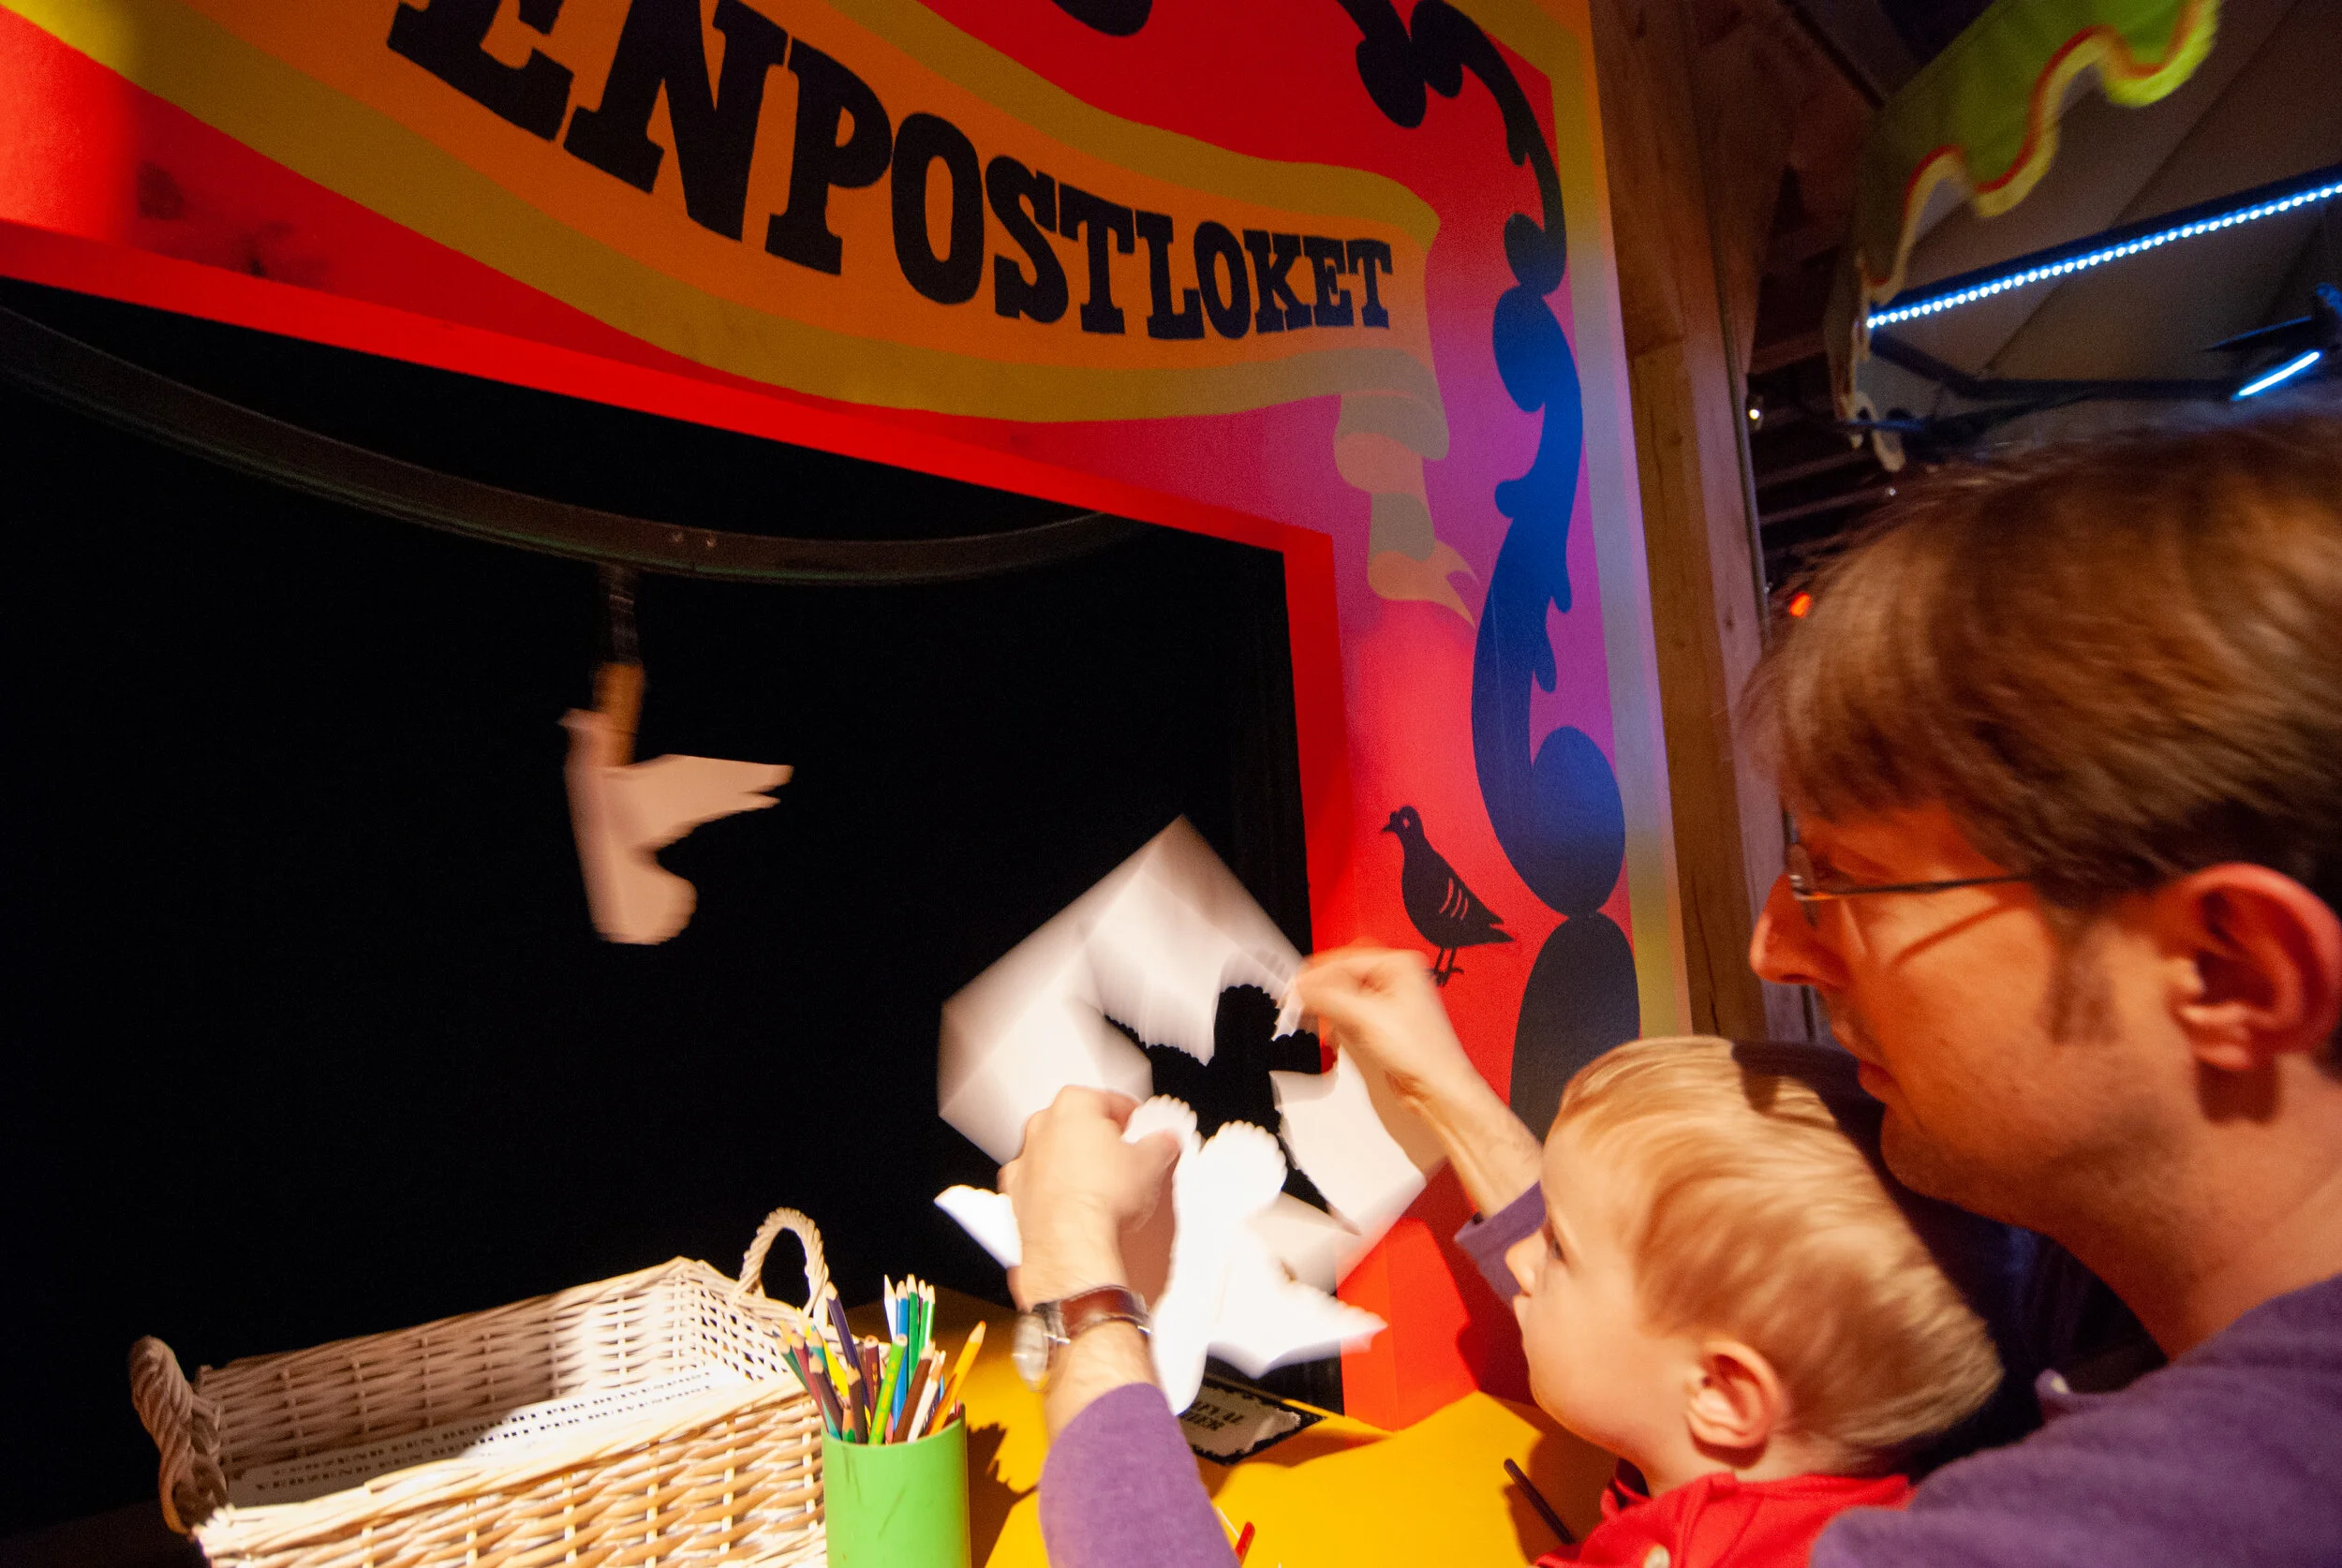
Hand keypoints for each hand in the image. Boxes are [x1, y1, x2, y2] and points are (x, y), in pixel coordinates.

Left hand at [999, 1087, 1179, 1308]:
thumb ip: (1160, 1144)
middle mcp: (1043, 1126)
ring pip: (1053, 1151)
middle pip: (1075, 1122)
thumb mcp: (1151, 1163)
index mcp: (1074, 1105)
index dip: (1129, 1115)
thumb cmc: (1101, 1195)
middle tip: (1122, 1154)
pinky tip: (1073, 1202)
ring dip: (1073, 1161)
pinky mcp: (1017, 1192)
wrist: (1070, 1240)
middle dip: (1097, 1136)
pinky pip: (1038, 1183)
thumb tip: (1164, 1142)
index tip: (1139, 1127)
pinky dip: (1054, 1188)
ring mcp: (1027, 1159)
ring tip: (1100, 1182)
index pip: (1107, 1100)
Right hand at [1294, 946, 1545, 1219]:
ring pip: (1343, 997)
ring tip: (1314, 1017)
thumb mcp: (1366, 1018)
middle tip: (1297, 1001)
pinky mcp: (1380, 1023)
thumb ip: (1328, 998)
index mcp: (1398, 965)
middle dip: (1321, 993)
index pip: (1345, 961)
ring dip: (1328, 1010)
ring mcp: (1387, 1002)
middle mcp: (1394, 979)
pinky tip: (1334, 1031)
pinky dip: (1338, 1023)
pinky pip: (1349, 1015)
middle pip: (1342, 977)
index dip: (1316, 975)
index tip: (1293, 987)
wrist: (1435, 1088)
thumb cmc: (1422, 1053)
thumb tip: (1301, 986)